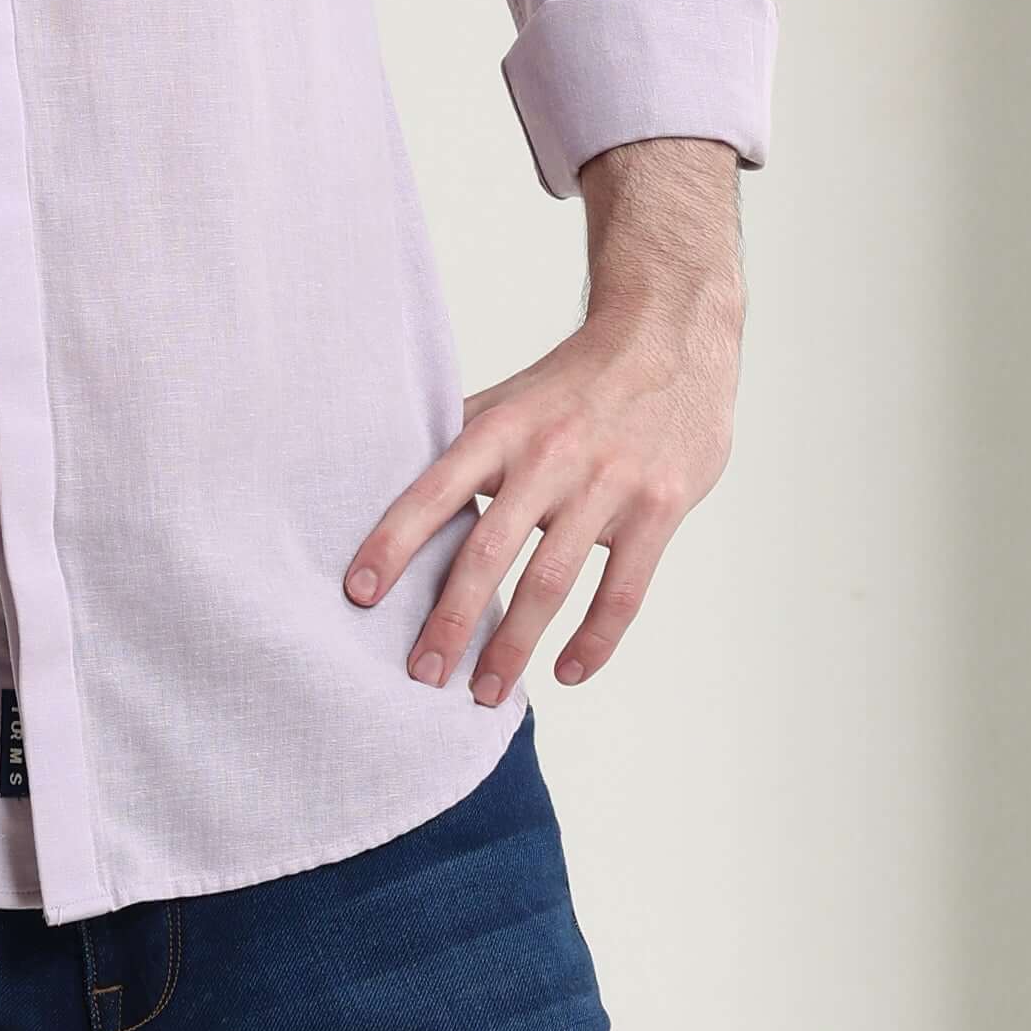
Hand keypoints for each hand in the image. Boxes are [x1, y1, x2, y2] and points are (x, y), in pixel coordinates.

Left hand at [340, 287, 742, 702]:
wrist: (671, 337)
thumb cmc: (576, 380)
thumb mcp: (509, 399)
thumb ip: (459, 446)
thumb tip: (388, 487)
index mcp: (502, 430)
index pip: (434, 492)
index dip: (393, 543)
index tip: (359, 593)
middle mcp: (550, 457)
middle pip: (489, 551)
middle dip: (451, 620)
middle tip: (420, 673)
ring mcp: (608, 485)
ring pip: (552, 582)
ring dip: (514, 646)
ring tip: (485, 692)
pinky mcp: (658, 509)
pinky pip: (622, 592)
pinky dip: (593, 641)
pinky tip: (565, 672)